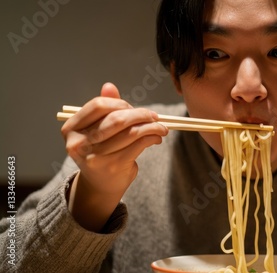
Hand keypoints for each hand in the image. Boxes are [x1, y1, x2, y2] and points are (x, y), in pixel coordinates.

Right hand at [61, 83, 167, 231]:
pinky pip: (138, 145)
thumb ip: (104, 109)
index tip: (133, 108)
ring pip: (131, 132)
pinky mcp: (113, 166)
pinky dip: (152, 138)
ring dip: (152, 127)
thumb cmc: (101, 151)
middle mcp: (79, 143)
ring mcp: (95, 157)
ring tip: (162, 128)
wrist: (100, 185)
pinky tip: (157, 138)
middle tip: (154, 116)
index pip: (97, 106)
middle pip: (116, 119)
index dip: (120, 103)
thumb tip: (109, 86)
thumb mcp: (98, 130)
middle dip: (140, 114)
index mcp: (71, 129)